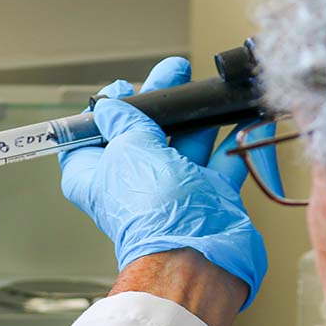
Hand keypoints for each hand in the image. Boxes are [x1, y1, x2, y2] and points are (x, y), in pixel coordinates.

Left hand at [59, 57, 266, 309]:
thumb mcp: (127, 147)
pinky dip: (231, 142)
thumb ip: (124, 120)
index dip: (100, 113)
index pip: (87, 141)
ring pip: (182, 145)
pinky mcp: (207, 197)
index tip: (120, 91)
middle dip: (157, 102)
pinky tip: (239, 119)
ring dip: (194, 118)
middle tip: (172, 73)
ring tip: (204, 89)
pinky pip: (220, 163)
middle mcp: (132, 185)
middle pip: (140, 135)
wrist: (196, 251)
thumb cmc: (152, 208)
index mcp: (96, 177)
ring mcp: (171, 191)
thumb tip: (113, 106)